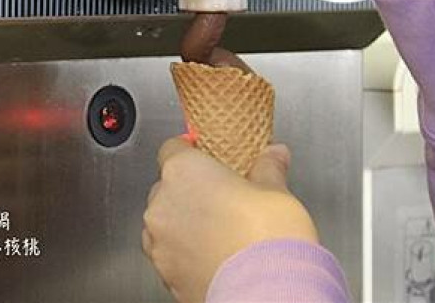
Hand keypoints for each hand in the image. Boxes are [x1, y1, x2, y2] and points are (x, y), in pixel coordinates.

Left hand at [143, 137, 318, 302]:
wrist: (266, 292)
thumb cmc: (266, 237)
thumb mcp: (274, 190)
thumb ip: (268, 167)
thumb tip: (274, 155)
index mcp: (183, 171)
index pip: (172, 147)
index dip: (190, 149)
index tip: (205, 154)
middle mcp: (163, 204)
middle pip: (167, 185)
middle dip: (190, 188)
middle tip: (220, 194)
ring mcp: (160, 243)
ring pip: (164, 221)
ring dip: (183, 220)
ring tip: (218, 227)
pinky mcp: (165, 276)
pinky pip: (169, 253)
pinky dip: (185, 250)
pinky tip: (214, 252)